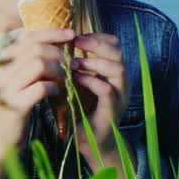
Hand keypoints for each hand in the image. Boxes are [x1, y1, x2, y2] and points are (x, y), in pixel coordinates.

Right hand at [0, 27, 76, 152]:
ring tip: (65, 82)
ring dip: (59, 71)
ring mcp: (7, 89)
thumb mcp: (17, 83)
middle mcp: (2, 72)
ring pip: (39, 64)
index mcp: (3, 63)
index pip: (29, 37)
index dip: (53, 33)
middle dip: (59, 54)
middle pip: (36, 48)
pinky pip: (41, 87)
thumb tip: (54, 45)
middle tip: (71, 66)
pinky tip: (57, 96)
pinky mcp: (15, 106)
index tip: (72, 35)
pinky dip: (55, 89)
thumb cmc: (13, 110)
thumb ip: (29, 65)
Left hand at [68, 33, 127, 166]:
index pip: (114, 45)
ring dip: (94, 62)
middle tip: (76, 42)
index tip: (76, 36)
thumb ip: (75, 66)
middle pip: (118, 52)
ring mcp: (120, 95)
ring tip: (74, 63)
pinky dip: (91, 81)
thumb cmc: (81, 110)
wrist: (90, 142)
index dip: (97, 36)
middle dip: (96, 44)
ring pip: (117, 69)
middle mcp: (121, 82)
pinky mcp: (112, 110)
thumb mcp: (77, 83)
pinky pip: (107, 90)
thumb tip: (58, 44)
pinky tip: (76, 79)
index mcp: (113, 72)